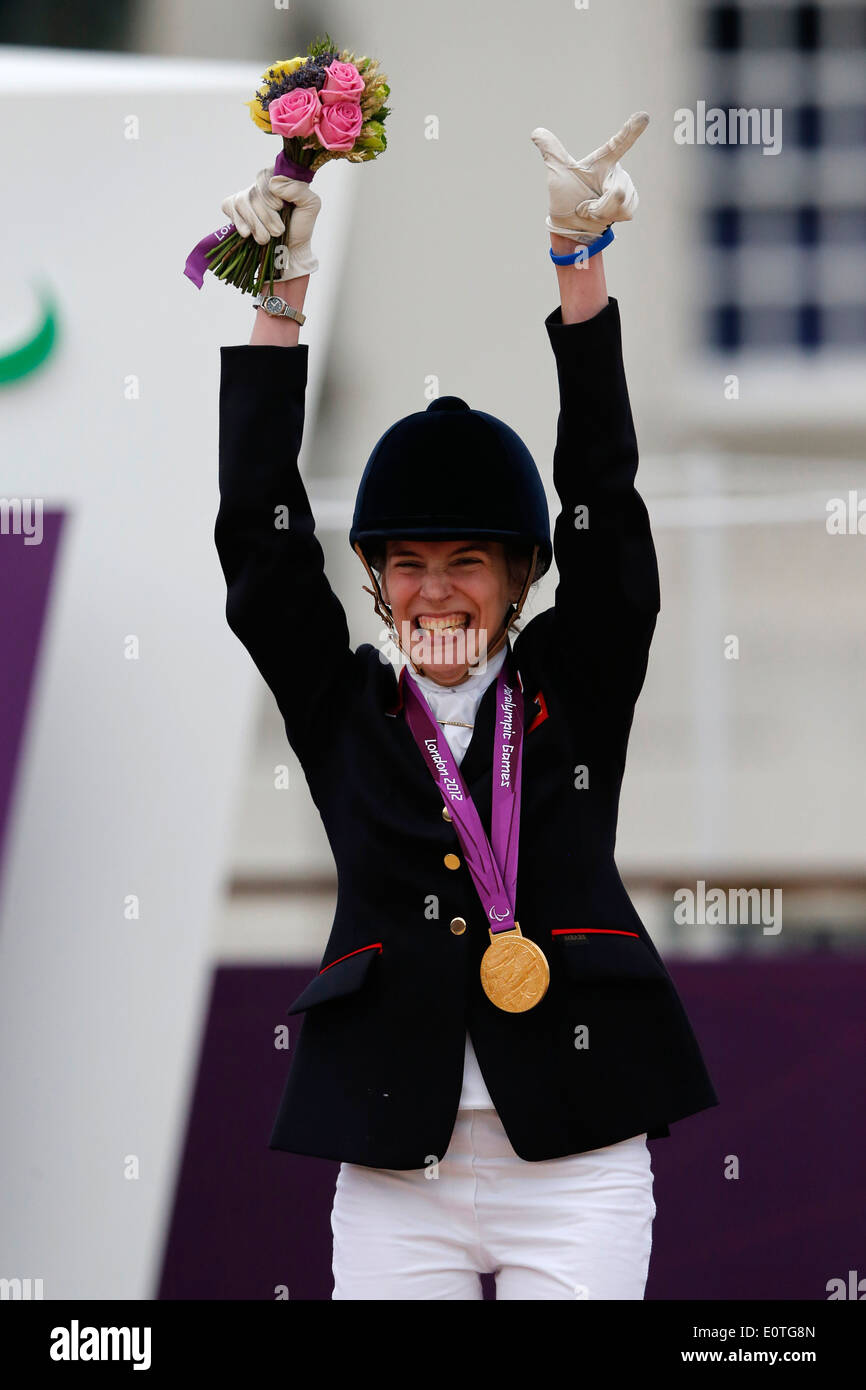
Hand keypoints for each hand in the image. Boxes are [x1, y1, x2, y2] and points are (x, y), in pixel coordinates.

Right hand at [220, 167, 321, 277]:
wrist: (288, 250)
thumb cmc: (300, 226)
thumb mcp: (311, 205)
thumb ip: (299, 189)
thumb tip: (273, 183)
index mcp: (277, 177)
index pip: (264, 176)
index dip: (271, 196)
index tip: (282, 208)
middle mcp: (259, 184)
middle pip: (253, 193)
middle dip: (267, 217)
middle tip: (279, 230)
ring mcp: (245, 195)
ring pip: (242, 203)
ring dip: (257, 226)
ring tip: (268, 238)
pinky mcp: (233, 207)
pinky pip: (229, 207)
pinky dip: (240, 224)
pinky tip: (248, 234)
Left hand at [531, 112, 648, 243]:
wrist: (572, 226)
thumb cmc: (565, 198)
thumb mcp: (557, 173)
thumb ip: (551, 151)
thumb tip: (536, 131)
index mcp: (603, 161)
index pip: (619, 143)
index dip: (631, 130)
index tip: (644, 115)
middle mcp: (617, 172)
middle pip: (618, 191)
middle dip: (600, 206)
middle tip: (586, 206)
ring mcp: (626, 187)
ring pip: (621, 203)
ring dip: (602, 213)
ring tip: (593, 210)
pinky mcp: (630, 204)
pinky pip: (626, 212)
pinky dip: (610, 218)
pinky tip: (603, 216)